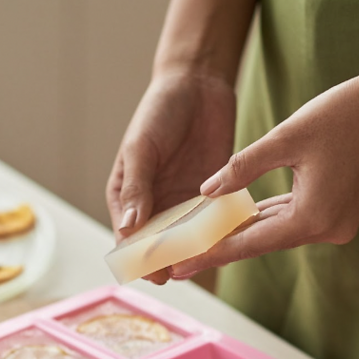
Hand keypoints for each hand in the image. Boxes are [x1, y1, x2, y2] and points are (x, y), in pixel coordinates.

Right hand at [106, 69, 235, 282]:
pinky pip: (214, 221)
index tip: (154, 273)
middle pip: (160, 245)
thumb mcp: (141, 148)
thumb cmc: (158, 111)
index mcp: (128, 196)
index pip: (129, 238)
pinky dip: (220, 232)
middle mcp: (155, 205)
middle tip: (185, 272)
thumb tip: (128, 228)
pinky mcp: (212, 194)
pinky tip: (230, 240)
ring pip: (188, 238)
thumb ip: (136, 187)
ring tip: (208, 261)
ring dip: (197, 250)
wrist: (198, 85)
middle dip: (170, 261)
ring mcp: (183, 202)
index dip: (140, 258)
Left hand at [170, 67, 358, 279]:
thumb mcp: (286, 137)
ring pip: (276, 230)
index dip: (211, 253)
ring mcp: (336, 223)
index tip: (179, 267)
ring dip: (242, 232)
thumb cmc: (346, 113)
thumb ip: (242, 167)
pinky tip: (239, 219)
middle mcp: (327, 230)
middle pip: (261, 241)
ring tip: (200, 241)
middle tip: (179, 259)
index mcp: (313, 217)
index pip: (249, 243)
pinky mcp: (340, 211)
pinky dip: (266, 217)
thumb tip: (206, 192)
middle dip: (220, 247)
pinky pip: (293, 218)